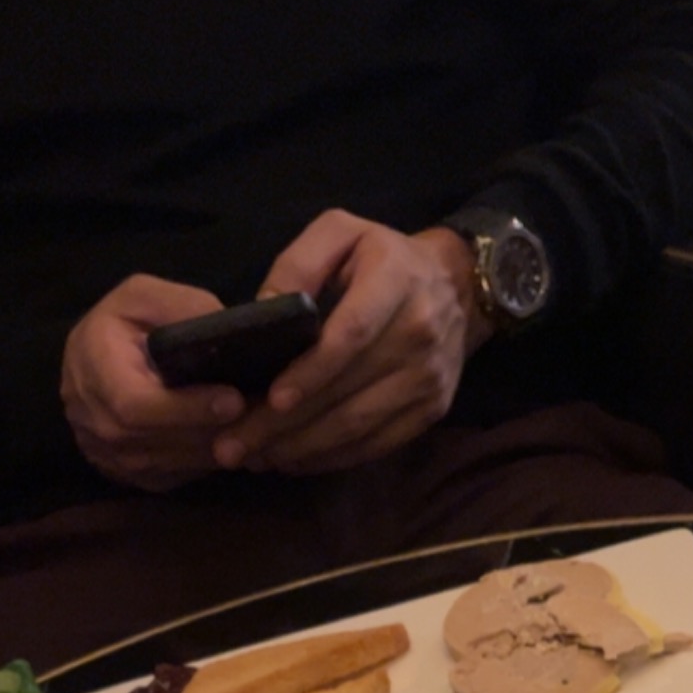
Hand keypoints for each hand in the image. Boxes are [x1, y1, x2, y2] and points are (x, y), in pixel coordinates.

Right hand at [62, 275, 246, 490]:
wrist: (85, 366)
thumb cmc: (116, 325)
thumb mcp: (140, 296)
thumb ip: (178, 306)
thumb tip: (223, 326)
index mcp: (92, 370)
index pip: (136, 405)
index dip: (187, 408)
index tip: (233, 400)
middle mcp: (93, 423)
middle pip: (160, 442)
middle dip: (213, 430)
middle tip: (260, 414)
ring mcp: (109, 456)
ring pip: (172, 465)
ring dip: (216, 449)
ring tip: (255, 427)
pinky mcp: (128, 475)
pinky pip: (174, 476)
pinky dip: (207, 462)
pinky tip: (233, 441)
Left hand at [213, 212, 491, 476]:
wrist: (457, 286)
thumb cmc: (384, 255)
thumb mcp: (341, 232)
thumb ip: (299, 263)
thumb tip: (263, 311)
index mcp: (395, 280)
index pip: (352, 335)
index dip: (311, 372)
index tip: (273, 400)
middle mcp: (421, 333)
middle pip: (347, 393)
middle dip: (286, 425)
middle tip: (235, 445)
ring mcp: (430, 379)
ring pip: (359, 427)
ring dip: (303, 449)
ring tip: (255, 457)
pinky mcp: (432, 410)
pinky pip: (376, 444)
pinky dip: (332, 458)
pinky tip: (293, 460)